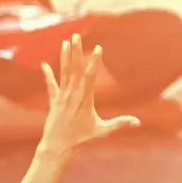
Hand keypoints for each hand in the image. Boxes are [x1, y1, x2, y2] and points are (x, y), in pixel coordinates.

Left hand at [37, 35, 138, 159]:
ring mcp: (62, 96)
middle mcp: (72, 94)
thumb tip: (138, 122)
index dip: (94, 61)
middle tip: (76, 36)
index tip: (98, 48)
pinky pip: (50, 85)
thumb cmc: (81, 139)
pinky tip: (44, 64)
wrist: (58, 146)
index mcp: (85, 99)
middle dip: (76, 52)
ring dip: (64, 57)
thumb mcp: (102, 131)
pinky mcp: (53, 101)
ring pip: (64, 73)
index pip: (90, 76)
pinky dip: (47, 74)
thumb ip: (119, 124)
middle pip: (75, 69)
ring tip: (65, 43)